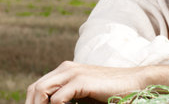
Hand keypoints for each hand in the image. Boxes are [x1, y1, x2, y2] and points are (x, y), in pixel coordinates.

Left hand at [26, 61, 144, 103]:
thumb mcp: (83, 97)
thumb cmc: (111, 92)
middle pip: (34, 89)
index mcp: (65, 71)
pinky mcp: (81, 80)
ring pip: (40, 91)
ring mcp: (73, 73)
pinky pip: (57, 99)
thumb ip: (67, 100)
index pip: (37, 88)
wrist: (135, 82)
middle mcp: (66, 69)